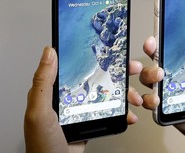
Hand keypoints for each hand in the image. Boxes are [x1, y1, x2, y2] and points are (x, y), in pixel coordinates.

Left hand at [24, 47, 142, 152]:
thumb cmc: (43, 144)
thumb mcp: (39, 112)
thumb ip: (43, 83)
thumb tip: (49, 52)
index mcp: (57, 90)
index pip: (78, 66)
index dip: (97, 57)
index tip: (113, 51)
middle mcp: (71, 96)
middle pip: (99, 77)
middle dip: (119, 73)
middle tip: (132, 69)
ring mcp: (83, 108)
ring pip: (108, 93)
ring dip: (125, 93)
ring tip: (134, 97)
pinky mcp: (92, 119)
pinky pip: (110, 110)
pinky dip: (123, 112)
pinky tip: (129, 113)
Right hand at [140, 25, 184, 152]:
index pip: (175, 45)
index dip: (165, 36)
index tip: (161, 29)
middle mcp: (178, 74)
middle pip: (156, 57)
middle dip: (150, 49)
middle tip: (153, 47)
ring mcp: (170, 90)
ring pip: (148, 76)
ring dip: (148, 73)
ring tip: (159, 77)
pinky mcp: (165, 107)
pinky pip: (149, 101)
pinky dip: (148, 99)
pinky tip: (156, 100)